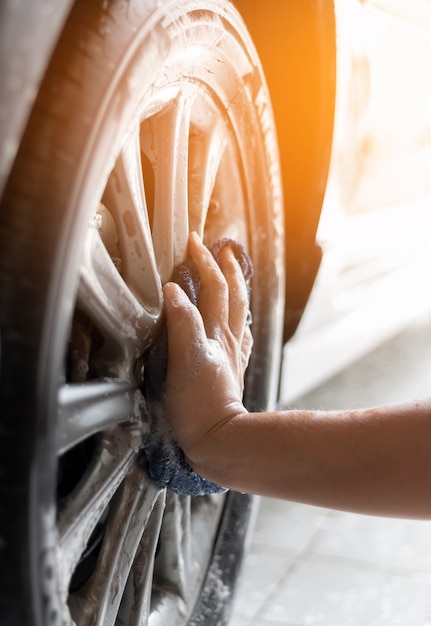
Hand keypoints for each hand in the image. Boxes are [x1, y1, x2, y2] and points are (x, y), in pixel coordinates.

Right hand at [162, 232, 251, 468]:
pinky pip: (240, 338)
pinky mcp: (230, 372)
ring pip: (239, 314)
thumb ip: (181, 324)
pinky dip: (238, 322)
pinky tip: (238, 324)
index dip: (204, 263)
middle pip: (232, 296)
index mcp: (215, 334)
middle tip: (222, 249)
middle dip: (226, 269)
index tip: (194, 242)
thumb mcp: (185, 360)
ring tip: (233, 275)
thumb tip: (173, 289)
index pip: (213, 289)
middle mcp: (228, 341)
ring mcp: (232, 356)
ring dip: (236, 290)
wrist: (220, 440)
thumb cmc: (199, 404)